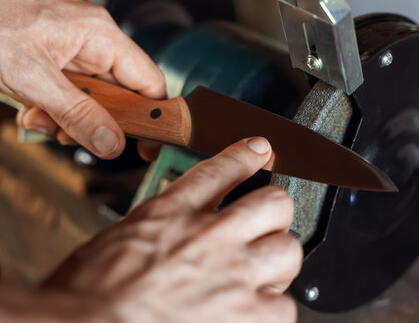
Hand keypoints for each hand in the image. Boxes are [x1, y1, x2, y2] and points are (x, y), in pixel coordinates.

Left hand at [0, 0, 164, 159]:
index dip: (154, 117)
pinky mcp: (53, 51)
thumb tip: (111, 142)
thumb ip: (75, 113)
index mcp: (101, 35)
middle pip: (117, 94)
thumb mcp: (31, 77)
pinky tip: (30, 106)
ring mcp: (72, 44)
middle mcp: (92, 38)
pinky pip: (68, 87)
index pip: (149, 83)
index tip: (148, 145)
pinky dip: (51, 105)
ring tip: (39, 118)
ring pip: (90, 95)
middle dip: (93, 121)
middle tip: (70, 134)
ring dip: (66, 116)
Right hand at [44, 138, 302, 322]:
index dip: (246, 156)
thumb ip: (159, 226)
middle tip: (263, 230)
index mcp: (172, 212)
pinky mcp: (248, 315)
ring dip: (277, 263)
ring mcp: (234, 273)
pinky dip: (272, 310)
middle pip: (275, 203)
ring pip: (289, 250)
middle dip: (274, 215)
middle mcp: (210, 235)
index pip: (224, 168)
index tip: (258, 151)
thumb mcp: (118, 237)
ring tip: (260, 277)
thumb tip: (178, 227)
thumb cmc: (88, 295)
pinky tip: (253, 314)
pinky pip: (285, 306)